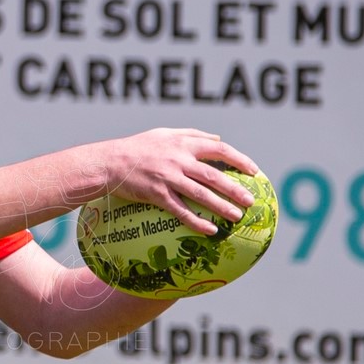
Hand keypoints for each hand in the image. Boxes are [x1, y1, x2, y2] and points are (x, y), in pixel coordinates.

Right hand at [94, 128, 260, 234]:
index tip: (253, 171)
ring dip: (221, 206)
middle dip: (235, 188)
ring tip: (237, 216)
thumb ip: (193, 134)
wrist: (110, 162)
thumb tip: (218, 139)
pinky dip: (196, 221)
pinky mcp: (157, 194)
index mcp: (183, 144)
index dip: (239, 160)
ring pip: (201, 194)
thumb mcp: (165, 133)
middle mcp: (178, 160)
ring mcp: (168, 178)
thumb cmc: (138, 147)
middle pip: (213, 175)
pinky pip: (180, 210)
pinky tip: (210, 230)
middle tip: (250, 200)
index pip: (218, 149)